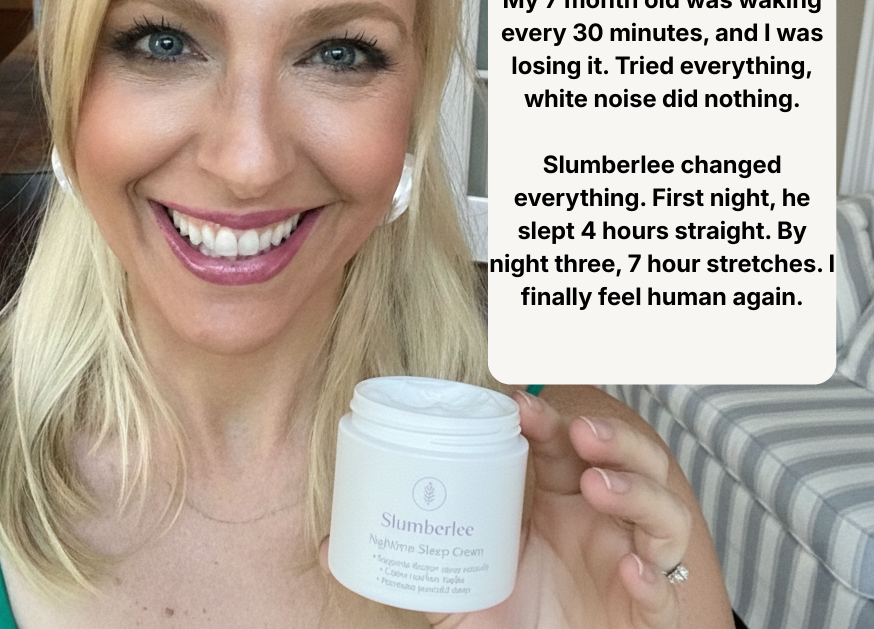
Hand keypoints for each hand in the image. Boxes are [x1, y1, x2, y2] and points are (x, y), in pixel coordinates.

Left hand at [427, 390, 691, 628]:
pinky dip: (655, 578)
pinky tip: (633, 569)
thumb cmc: (508, 624)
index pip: (565, 446)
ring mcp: (630, 562)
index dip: (550, 420)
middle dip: (613, 438)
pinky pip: (667, 592)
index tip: (520, 405)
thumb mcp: (461, 583)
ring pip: (664, 512)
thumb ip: (424, 553)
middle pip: (632, 461)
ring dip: (637, 491)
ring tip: (598, 487)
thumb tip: (346, 533)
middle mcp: (602, 524)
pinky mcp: (648, 614)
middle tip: (581, 432)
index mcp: (560, 503)